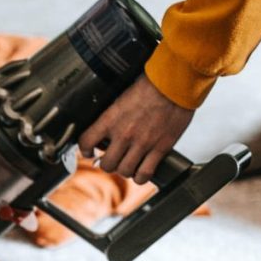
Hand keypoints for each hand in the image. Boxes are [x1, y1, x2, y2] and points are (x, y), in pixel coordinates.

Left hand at [78, 75, 193, 183]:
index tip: (89, 152)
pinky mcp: (160, 148)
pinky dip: (141, 177)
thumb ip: (112, 117)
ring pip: (124, 171)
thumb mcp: (122, 98)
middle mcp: (124, 134)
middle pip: (106, 164)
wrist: (175, 83)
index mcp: (110, 119)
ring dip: (124, 170)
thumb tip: (105, 131)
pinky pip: (145, 173)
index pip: (86, 142)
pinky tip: (140, 172)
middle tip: (112, 159)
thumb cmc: (150, 86)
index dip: (85, 150)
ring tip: (127, 165)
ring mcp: (142, 143)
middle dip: (107, 164)